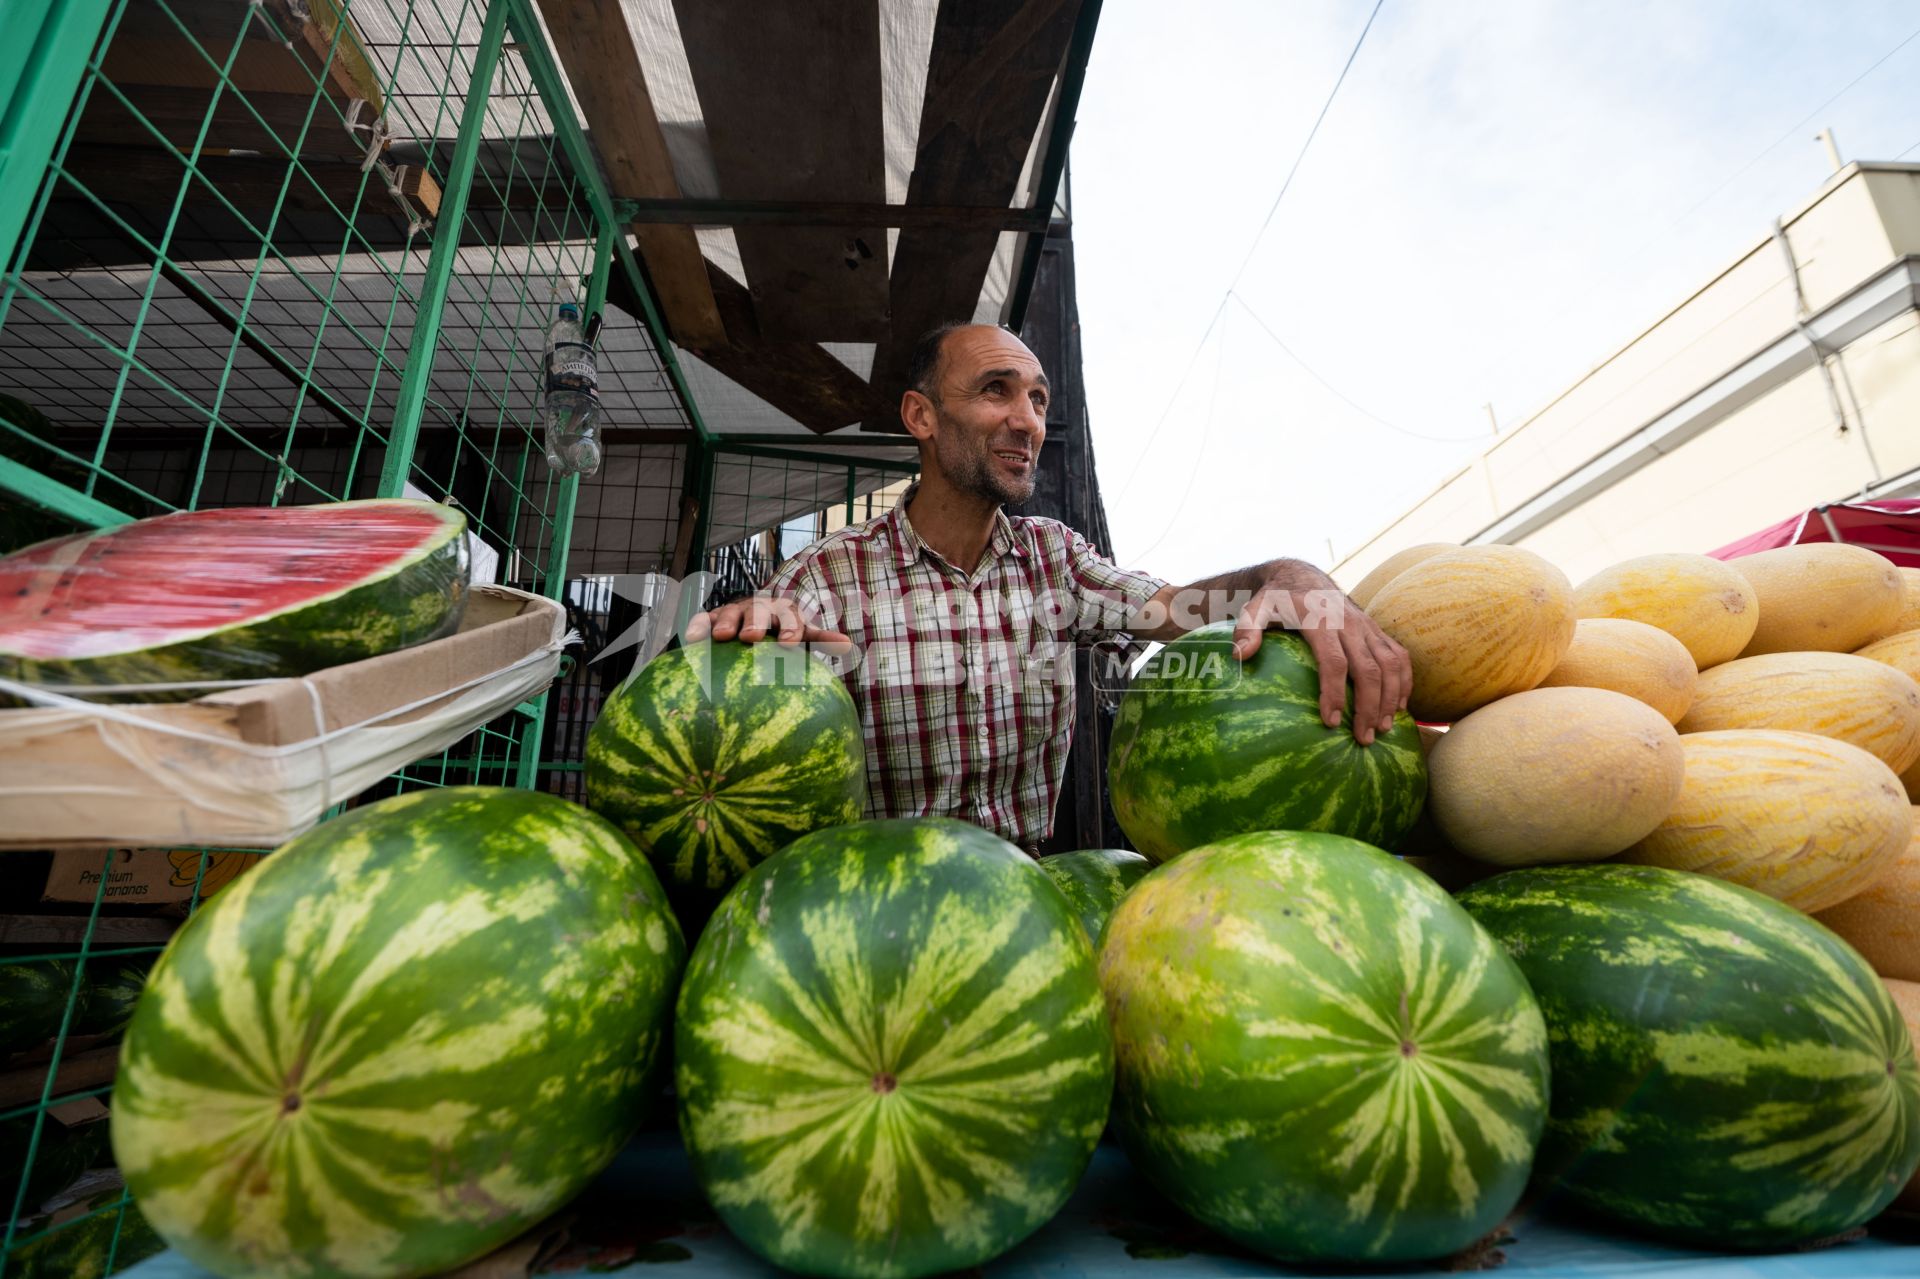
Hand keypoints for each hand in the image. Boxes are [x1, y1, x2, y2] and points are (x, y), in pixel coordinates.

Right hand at [685, 596, 851, 652]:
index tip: (789, 644)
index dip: (790, 628)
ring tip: (719, 637)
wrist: (756, 619)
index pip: (789, 616)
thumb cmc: (782, 633)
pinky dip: (697, 627)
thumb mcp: (802, 634)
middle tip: (751, 637)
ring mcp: (734, 612)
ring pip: (729, 613)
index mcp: (783, 611)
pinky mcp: (712, 619)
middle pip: (757, 611)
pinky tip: (690, 639)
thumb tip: (849, 645)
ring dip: (724, 623)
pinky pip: (703, 621)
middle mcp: (758, 607)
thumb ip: (820, 639)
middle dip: (754, 621)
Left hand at [1230, 583, 1411, 745]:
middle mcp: (1350, 623)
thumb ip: (1246, 629)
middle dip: (1370, 706)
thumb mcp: (1254, 609)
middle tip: (1364, 739)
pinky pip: (1400, 656)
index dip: (1334, 693)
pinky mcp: (1377, 630)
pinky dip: (1405, 682)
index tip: (1330, 722)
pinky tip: (1400, 707)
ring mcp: (1367, 626)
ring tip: (1384, 729)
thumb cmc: (1276, 600)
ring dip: (1392, 698)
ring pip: (1391, 664)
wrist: (1302, 576)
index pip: (1334, 662)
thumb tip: (1239, 656)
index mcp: (1321, 621)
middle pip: (1369, 669)